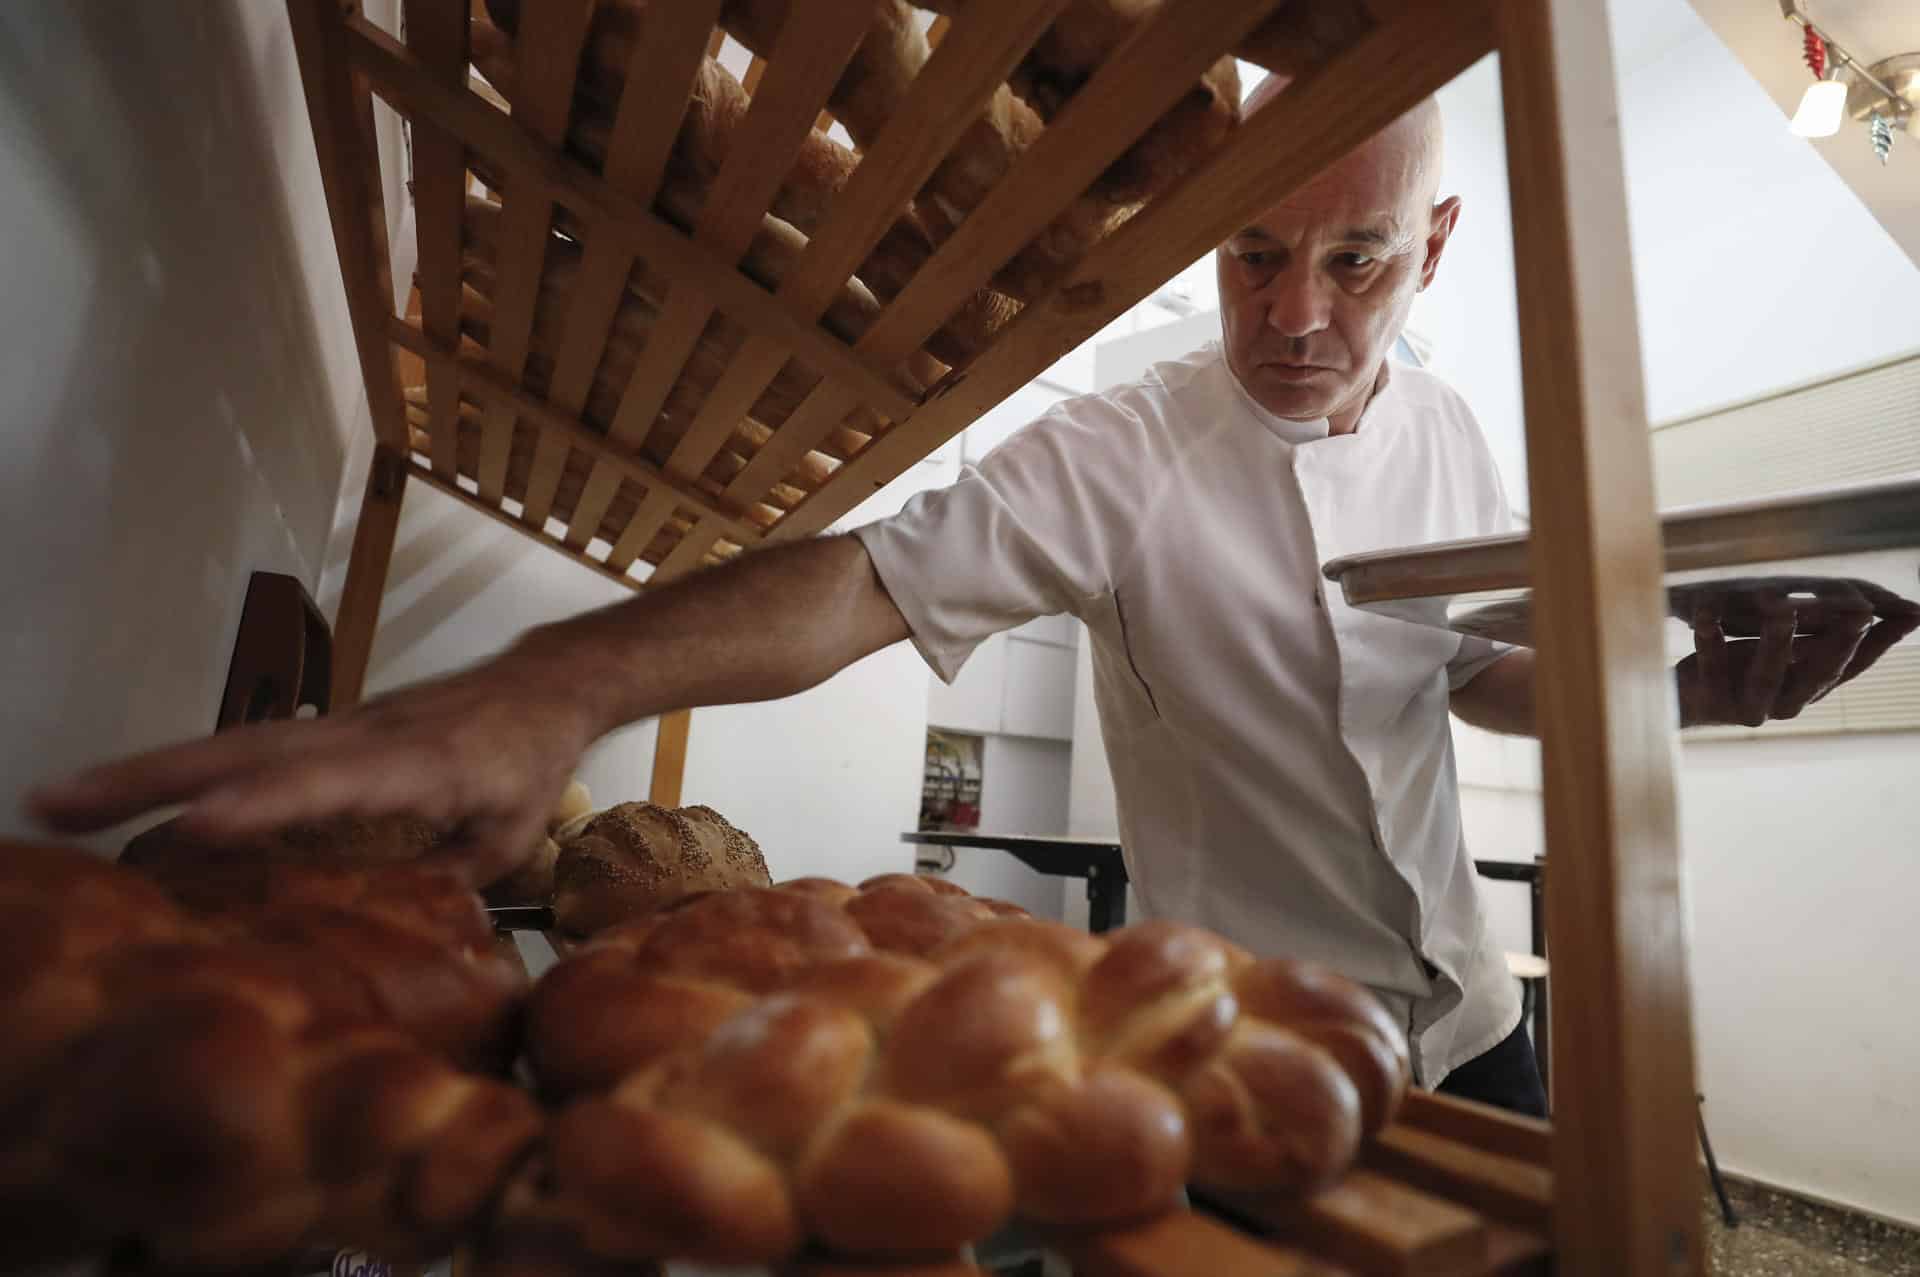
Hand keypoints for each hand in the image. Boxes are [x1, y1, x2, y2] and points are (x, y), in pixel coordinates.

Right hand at [25, 636, 601, 887]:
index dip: (266, 803)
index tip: (199, 825)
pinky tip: (121, 796)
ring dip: (145, 771)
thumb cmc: (529, 762)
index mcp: (421, 763)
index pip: (332, 782)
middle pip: (246, 752)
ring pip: (231, 745)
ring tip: (58, 801)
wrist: (538, 684)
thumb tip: (399, 933)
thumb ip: (453, 880)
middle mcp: (362, 736)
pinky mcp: (325, 729)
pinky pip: (245, 748)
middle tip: (58, 804)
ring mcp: (337, 726)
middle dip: (151, 779)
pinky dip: (182, 769)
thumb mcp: (511, 833)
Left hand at [1673, 576, 1919, 728]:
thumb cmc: (1742, 671)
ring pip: (1765, 674)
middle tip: (1858, 611)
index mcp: (1809, 687)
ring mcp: (1747, 706)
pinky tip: (1706, 614)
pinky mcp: (1708, 701)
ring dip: (1775, 640)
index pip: (1854, 665)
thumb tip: (1875, 612)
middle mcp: (1786, 702)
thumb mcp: (1788, 654)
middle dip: (1838, 642)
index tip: (1911, 614)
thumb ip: (1825, 638)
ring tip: (1781, 606)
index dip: (1881, 642)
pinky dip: (1709, 639)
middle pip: (1818, 673)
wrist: (1684, 702)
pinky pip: (1709, 666)